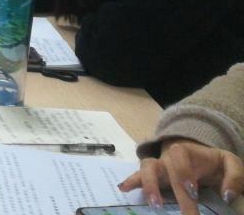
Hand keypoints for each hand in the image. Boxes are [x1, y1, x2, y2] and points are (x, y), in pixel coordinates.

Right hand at [119, 138, 243, 214]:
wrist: (198, 154)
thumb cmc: (213, 162)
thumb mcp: (230, 163)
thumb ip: (235, 177)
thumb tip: (227, 195)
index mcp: (186, 151)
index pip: (180, 158)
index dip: (184, 173)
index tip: (193, 191)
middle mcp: (168, 157)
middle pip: (164, 169)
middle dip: (174, 192)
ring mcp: (159, 166)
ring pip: (147, 167)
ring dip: (148, 184)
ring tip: (155, 205)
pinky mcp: (152, 175)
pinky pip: (138, 174)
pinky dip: (130, 181)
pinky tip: (123, 189)